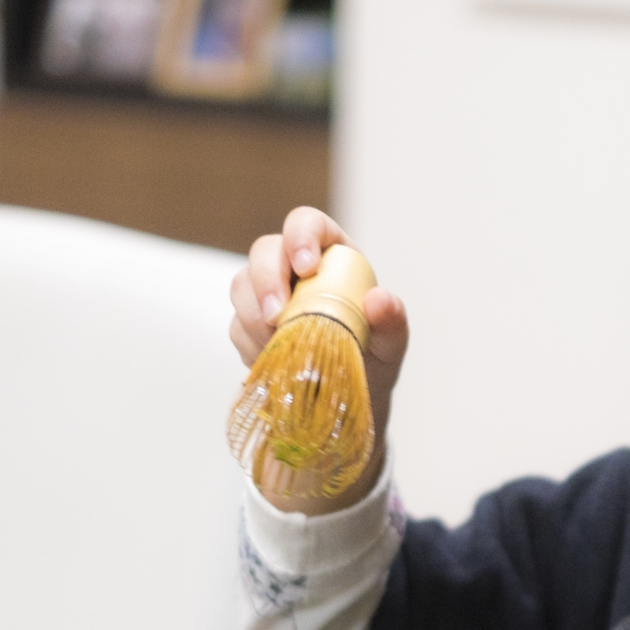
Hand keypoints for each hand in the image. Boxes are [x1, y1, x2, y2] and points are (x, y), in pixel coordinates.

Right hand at [229, 207, 408, 512]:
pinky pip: (236, 326)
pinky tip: (276, 362)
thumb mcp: (391, 347)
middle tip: (278, 317)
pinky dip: (252, 345)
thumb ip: (393, 323)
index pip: (307, 224)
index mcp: (332, 257)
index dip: (300, 236)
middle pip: (264, 251)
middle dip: (266, 280)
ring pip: (241, 285)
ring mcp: (268, 295)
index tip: (305, 267)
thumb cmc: (373, 363)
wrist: (347, 405)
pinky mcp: (249, 325)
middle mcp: (295, 269)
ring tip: (282, 347)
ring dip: (255, 317)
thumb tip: (379, 299)